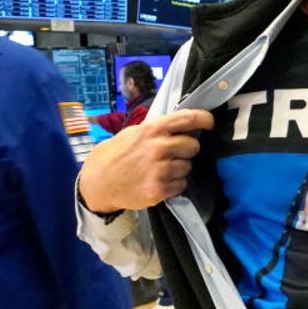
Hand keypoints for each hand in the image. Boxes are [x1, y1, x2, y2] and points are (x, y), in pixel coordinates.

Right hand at [78, 109, 213, 212]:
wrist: (98, 182)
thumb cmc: (116, 154)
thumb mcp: (133, 133)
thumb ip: (157, 129)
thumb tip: (182, 124)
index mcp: (152, 129)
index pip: (189, 118)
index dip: (205, 119)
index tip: (210, 123)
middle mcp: (158, 147)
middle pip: (193, 146)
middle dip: (187, 149)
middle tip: (175, 153)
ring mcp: (160, 170)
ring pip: (188, 166)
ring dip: (180, 168)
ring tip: (162, 169)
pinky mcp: (160, 190)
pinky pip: (182, 184)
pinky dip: (175, 184)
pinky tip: (159, 181)